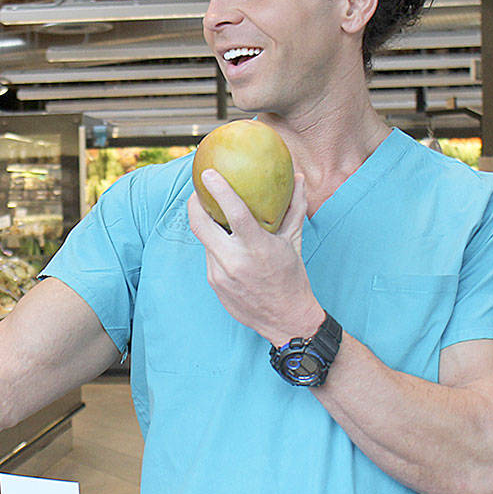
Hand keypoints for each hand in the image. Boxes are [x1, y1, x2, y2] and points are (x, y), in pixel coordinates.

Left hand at [187, 168, 322, 345]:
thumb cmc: (292, 277)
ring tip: (211, 213)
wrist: (285, 320)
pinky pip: (209, 257)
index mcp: (257, 248)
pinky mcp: (214, 284)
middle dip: (194, 204)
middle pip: (201, 225)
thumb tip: (298, 176)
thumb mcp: (293, 241)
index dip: (218, 190)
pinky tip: (222, 241)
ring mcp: (220, 274)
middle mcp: (234, 261)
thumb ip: (294, 207)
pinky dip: (215, 246)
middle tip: (197, 191)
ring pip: (205, 241)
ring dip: (207, 226)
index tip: (208, 173)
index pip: (234, 212)